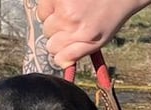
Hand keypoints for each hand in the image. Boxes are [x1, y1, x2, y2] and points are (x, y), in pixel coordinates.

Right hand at [36, 0, 150, 67]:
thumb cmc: (109, 16)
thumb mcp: (98, 41)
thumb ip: (78, 53)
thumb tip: (61, 62)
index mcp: (82, 36)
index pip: (57, 55)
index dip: (61, 49)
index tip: (66, 42)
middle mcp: (70, 21)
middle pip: (49, 39)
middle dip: (57, 33)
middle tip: (71, 23)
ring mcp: (63, 6)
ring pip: (44, 22)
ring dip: (52, 18)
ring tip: (68, 12)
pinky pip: (42, 8)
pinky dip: (49, 6)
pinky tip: (63, 3)